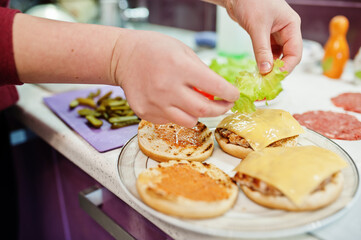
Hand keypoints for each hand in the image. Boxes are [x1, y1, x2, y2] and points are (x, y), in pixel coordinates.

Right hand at [112, 30, 238, 127]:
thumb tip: (218, 91)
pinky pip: (171, 120)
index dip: (230, 94)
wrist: (123, 57)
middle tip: (224, 105)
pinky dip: (179, 114)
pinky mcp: (146, 113)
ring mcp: (155, 104)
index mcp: (180, 67)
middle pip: (205, 110)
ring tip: (199, 104)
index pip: (215, 87)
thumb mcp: (183, 51)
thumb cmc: (155, 49)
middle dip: (221, 109)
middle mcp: (167, 88)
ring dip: (200, 114)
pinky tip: (174, 102)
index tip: (234, 95)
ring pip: (190, 121)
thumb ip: (201, 72)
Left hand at [225, 0, 301, 73]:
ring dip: (270, 65)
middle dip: (279, 68)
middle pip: (288, 55)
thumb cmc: (251, 1)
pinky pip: (267, 52)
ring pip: (277, 55)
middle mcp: (286, 30)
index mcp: (291, 26)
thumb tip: (266, 71)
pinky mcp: (265, 35)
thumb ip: (262, 50)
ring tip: (261, 75)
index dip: (287, 67)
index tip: (275, 78)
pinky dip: (263, 60)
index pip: (295, 52)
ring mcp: (275, 33)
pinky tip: (258, 67)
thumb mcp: (257, 27)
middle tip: (267, 80)